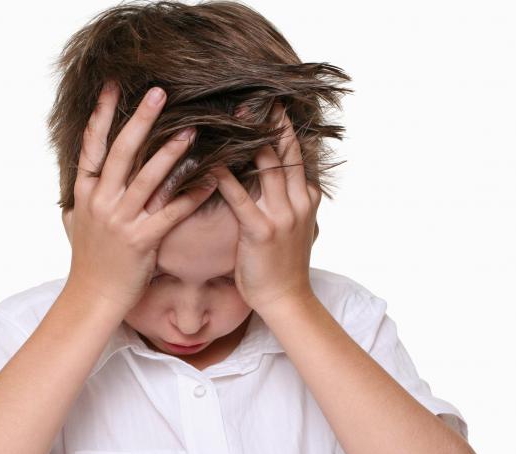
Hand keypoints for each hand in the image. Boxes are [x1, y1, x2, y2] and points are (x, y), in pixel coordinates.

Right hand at [65, 81, 218, 313]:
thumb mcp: (76, 224)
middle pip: (121, 152)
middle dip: (140, 120)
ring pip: (148, 179)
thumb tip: (82, 180)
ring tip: (192, 130)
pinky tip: (210, 180)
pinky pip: (171, 212)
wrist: (92, 298)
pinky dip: (192, 195)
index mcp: (85, 194)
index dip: (101, 115)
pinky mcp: (142, 241)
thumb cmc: (90, 262)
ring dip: (171, 152)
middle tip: (159, 93)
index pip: (91, 146)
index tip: (112, 86)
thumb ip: (82, 198)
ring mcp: (121, 222)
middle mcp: (101, 203)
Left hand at [209, 104, 321, 312]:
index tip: (269, 100)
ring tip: (231, 112)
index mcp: (306, 197)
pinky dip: (223, 175)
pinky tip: (209, 159)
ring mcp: (282, 215)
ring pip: (266, 164)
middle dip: (270, 119)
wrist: (286, 300)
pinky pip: (239, 196)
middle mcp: (298, 200)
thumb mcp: (292, 226)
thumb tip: (270, 176)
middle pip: (284, 148)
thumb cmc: (281, 265)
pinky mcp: (261, 230)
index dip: (283, 125)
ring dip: (249, 136)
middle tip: (252, 91)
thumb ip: (284, 199)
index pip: (295, 152)